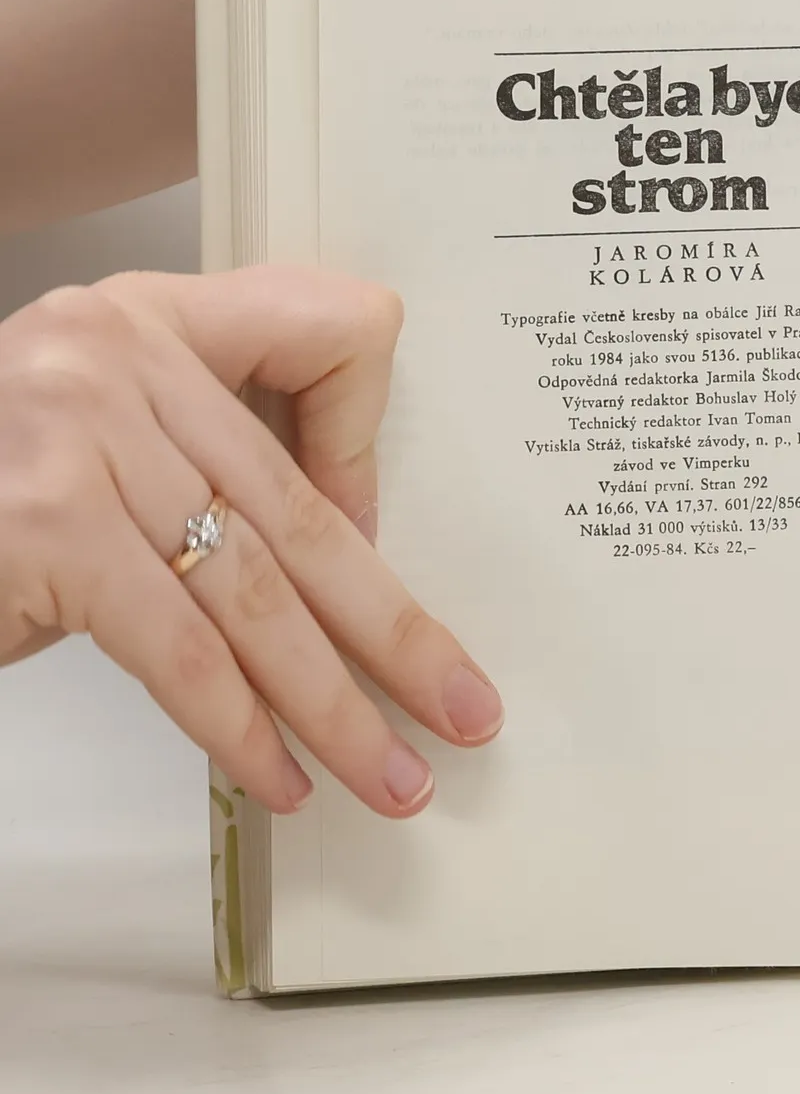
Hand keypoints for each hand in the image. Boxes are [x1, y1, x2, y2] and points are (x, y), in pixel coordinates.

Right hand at [0, 267, 501, 815]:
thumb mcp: (95, 443)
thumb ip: (205, 467)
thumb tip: (339, 563)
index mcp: (148, 315)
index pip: (323, 337)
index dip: (369, 453)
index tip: (389, 550)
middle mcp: (113, 353)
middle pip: (300, 513)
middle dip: (394, 632)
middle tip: (463, 708)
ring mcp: (74, 436)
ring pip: (253, 592)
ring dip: (334, 704)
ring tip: (396, 777)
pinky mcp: (42, 528)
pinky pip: (176, 646)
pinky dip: (238, 725)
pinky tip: (285, 777)